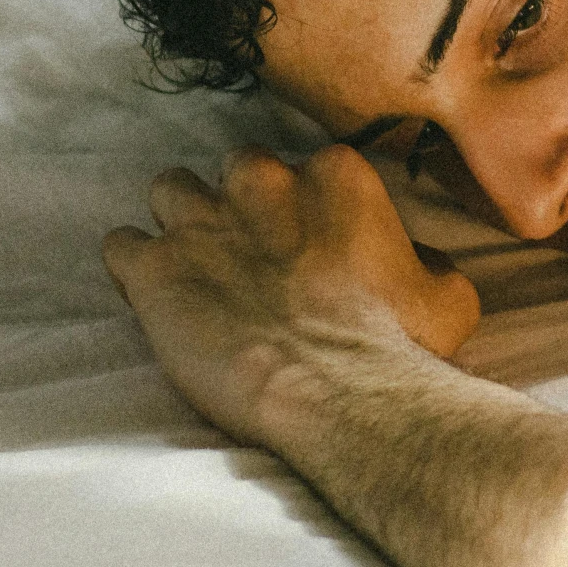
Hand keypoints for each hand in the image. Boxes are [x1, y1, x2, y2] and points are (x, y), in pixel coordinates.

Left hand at [102, 144, 481, 443]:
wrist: (342, 397)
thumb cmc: (400, 347)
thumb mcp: (447, 292)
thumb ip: (419, 255)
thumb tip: (406, 256)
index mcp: (334, 174)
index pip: (307, 169)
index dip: (306, 212)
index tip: (310, 250)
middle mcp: (263, 181)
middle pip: (237, 171)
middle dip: (242, 208)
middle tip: (255, 260)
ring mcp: (201, 221)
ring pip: (169, 191)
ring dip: (182, 224)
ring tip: (197, 269)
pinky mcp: (153, 269)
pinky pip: (120, 245)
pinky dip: (134, 268)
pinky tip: (156, 297)